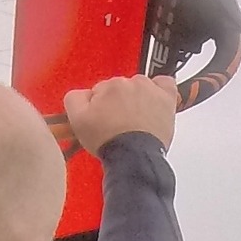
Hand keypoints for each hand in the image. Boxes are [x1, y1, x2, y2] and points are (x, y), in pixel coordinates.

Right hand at [62, 75, 178, 153]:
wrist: (134, 157)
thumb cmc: (110, 142)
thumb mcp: (78, 120)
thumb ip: (74, 98)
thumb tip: (81, 93)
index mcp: (109, 86)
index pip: (101, 90)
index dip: (100, 106)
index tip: (102, 119)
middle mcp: (131, 83)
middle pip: (120, 88)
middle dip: (118, 103)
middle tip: (117, 123)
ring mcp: (151, 90)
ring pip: (140, 87)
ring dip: (137, 99)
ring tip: (135, 120)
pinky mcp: (166, 99)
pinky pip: (165, 84)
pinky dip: (160, 90)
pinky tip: (155, 102)